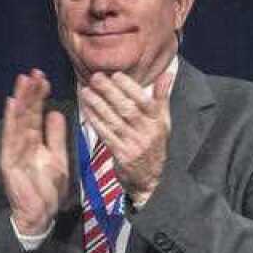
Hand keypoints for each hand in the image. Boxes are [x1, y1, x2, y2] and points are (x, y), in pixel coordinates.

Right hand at [0, 69, 68, 234]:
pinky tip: (12, 104)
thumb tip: (55, 112)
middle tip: (33, 72)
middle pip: (26, 113)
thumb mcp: (58, 158)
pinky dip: (10, 120)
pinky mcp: (8, 160)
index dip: (39, 97)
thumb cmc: (48, 189)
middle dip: (29, 92)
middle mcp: (21, 142)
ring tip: (23, 80)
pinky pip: (10, 136)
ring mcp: (13, 150)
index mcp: (33, 142)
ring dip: (20, 100)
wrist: (40, 214)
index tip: (44, 78)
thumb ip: (55, 136)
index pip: (36, 114)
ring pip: (18, 120)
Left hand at [78, 71, 171, 203]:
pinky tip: (86, 110)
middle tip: (96, 78)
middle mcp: (148, 133)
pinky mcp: (121, 155)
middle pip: (128, 109)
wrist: (151, 179)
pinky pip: (106, 135)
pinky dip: (95, 121)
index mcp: (159, 122)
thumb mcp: (163, 122)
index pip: (146, 102)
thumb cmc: (153, 144)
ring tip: (86, 91)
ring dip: (98, 105)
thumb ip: (162, 98)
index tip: (115, 75)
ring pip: (114, 121)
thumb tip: (167, 74)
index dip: (131, 87)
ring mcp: (134, 145)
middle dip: (110, 92)